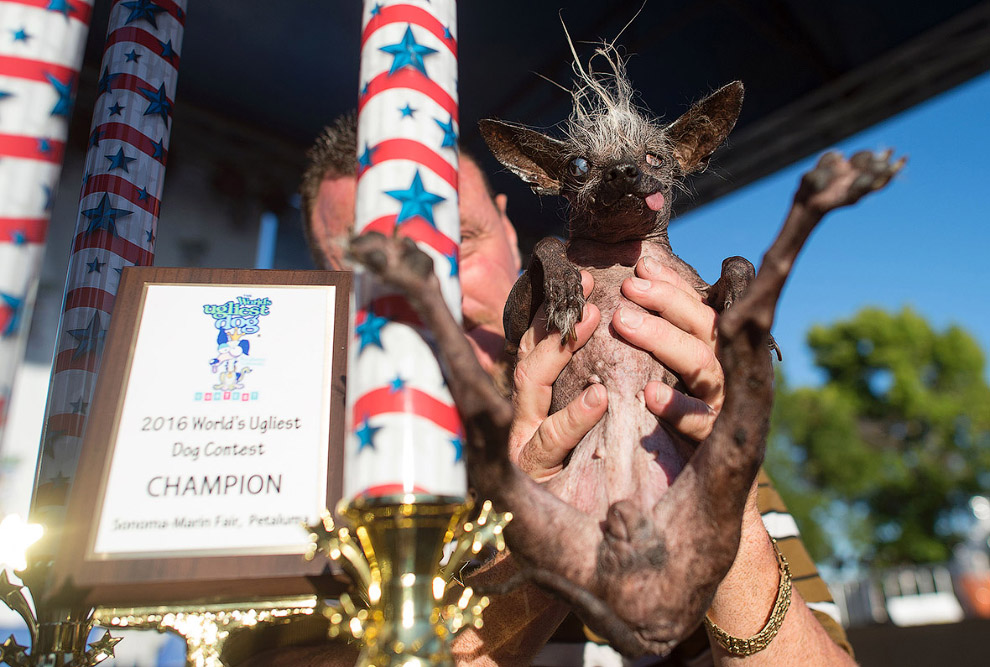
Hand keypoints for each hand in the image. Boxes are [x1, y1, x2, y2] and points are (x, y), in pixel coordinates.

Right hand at [507, 271, 606, 481]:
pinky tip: (598, 398)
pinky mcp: (533, 476)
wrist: (579, 548)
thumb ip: (585, 388)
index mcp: (536, 404)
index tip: (581, 276)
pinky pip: (549, 442)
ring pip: (529, 390)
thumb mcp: (586, 425)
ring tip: (590, 323)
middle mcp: (522, 421)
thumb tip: (617, 327)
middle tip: (586, 295)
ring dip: (556, 356)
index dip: (556, 309)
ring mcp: (524, 448)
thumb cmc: (591, 480)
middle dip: (554, 324)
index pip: (537, 344)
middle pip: (527, 361)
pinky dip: (571, 417)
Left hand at [612, 256, 724, 440]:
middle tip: (628, 288)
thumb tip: (641, 268)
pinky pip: (699, 421)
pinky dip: (676, 407)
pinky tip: (649, 394)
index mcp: (716, 347)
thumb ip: (664, 326)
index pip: (699, 305)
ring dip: (663, 340)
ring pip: (701, 364)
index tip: (642, 267)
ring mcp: (721, 401)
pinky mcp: (713, 437)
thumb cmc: (680, 409)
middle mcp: (725, 368)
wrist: (704, 479)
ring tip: (624, 323)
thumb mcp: (671, 363)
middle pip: (705, 325)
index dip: (673, 284)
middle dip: (667, 302)